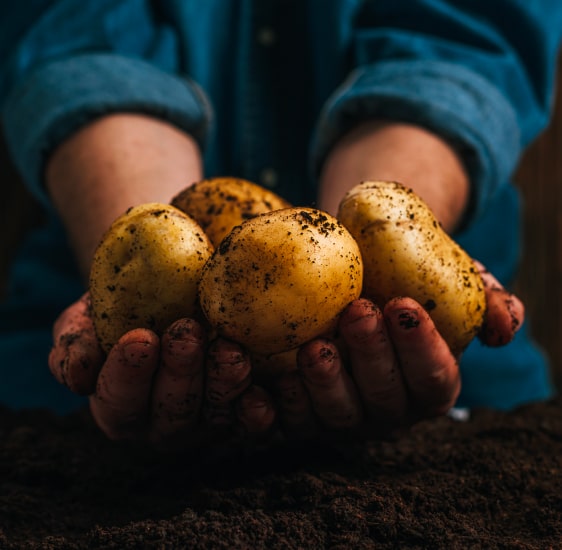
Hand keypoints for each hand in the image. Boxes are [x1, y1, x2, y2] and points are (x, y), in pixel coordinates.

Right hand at [48, 294, 275, 449]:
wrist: (169, 296)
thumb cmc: (124, 308)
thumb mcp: (90, 316)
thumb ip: (75, 342)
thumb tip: (79, 374)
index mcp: (120, 406)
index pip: (118, 402)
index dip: (127, 376)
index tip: (140, 338)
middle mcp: (163, 423)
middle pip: (171, 415)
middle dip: (180, 374)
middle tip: (189, 333)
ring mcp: (206, 423)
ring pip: (215, 418)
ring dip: (224, 387)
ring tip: (231, 352)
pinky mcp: (243, 415)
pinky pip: (254, 424)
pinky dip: (260, 411)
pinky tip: (264, 390)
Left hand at [274, 263, 523, 440]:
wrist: (353, 278)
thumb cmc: (403, 280)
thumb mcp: (450, 282)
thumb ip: (485, 300)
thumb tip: (506, 324)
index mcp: (426, 383)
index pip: (433, 379)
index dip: (421, 348)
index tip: (404, 305)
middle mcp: (384, 409)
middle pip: (383, 400)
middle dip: (372, 357)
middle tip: (358, 311)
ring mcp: (339, 416)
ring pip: (335, 416)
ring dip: (323, 385)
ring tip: (313, 346)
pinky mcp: (297, 415)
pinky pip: (284, 424)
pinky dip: (270, 413)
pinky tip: (259, 391)